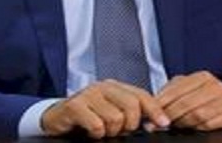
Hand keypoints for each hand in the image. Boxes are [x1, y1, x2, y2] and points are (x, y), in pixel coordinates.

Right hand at [40, 79, 169, 138]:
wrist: (57, 118)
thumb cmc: (87, 116)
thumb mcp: (111, 111)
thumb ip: (131, 112)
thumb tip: (155, 121)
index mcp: (115, 86)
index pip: (142, 95)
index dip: (155, 110)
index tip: (164, 123)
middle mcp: (103, 86)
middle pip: (132, 105)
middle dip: (130, 124)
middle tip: (120, 130)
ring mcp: (88, 94)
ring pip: (115, 118)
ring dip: (110, 131)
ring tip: (101, 129)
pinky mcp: (75, 105)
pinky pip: (97, 125)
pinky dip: (97, 134)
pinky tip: (90, 131)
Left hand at [156, 71, 221, 130]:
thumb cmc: (207, 96)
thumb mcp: (190, 88)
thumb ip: (172, 93)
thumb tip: (153, 105)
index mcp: (202, 77)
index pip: (176, 90)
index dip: (161, 104)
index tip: (150, 114)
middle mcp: (215, 86)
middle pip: (185, 104)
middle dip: (169, 116)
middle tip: (157, 124)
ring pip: (196, 115)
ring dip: (182, 123)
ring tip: (175, 125)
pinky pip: (208, 125)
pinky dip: (197, 128)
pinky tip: (191, 127)